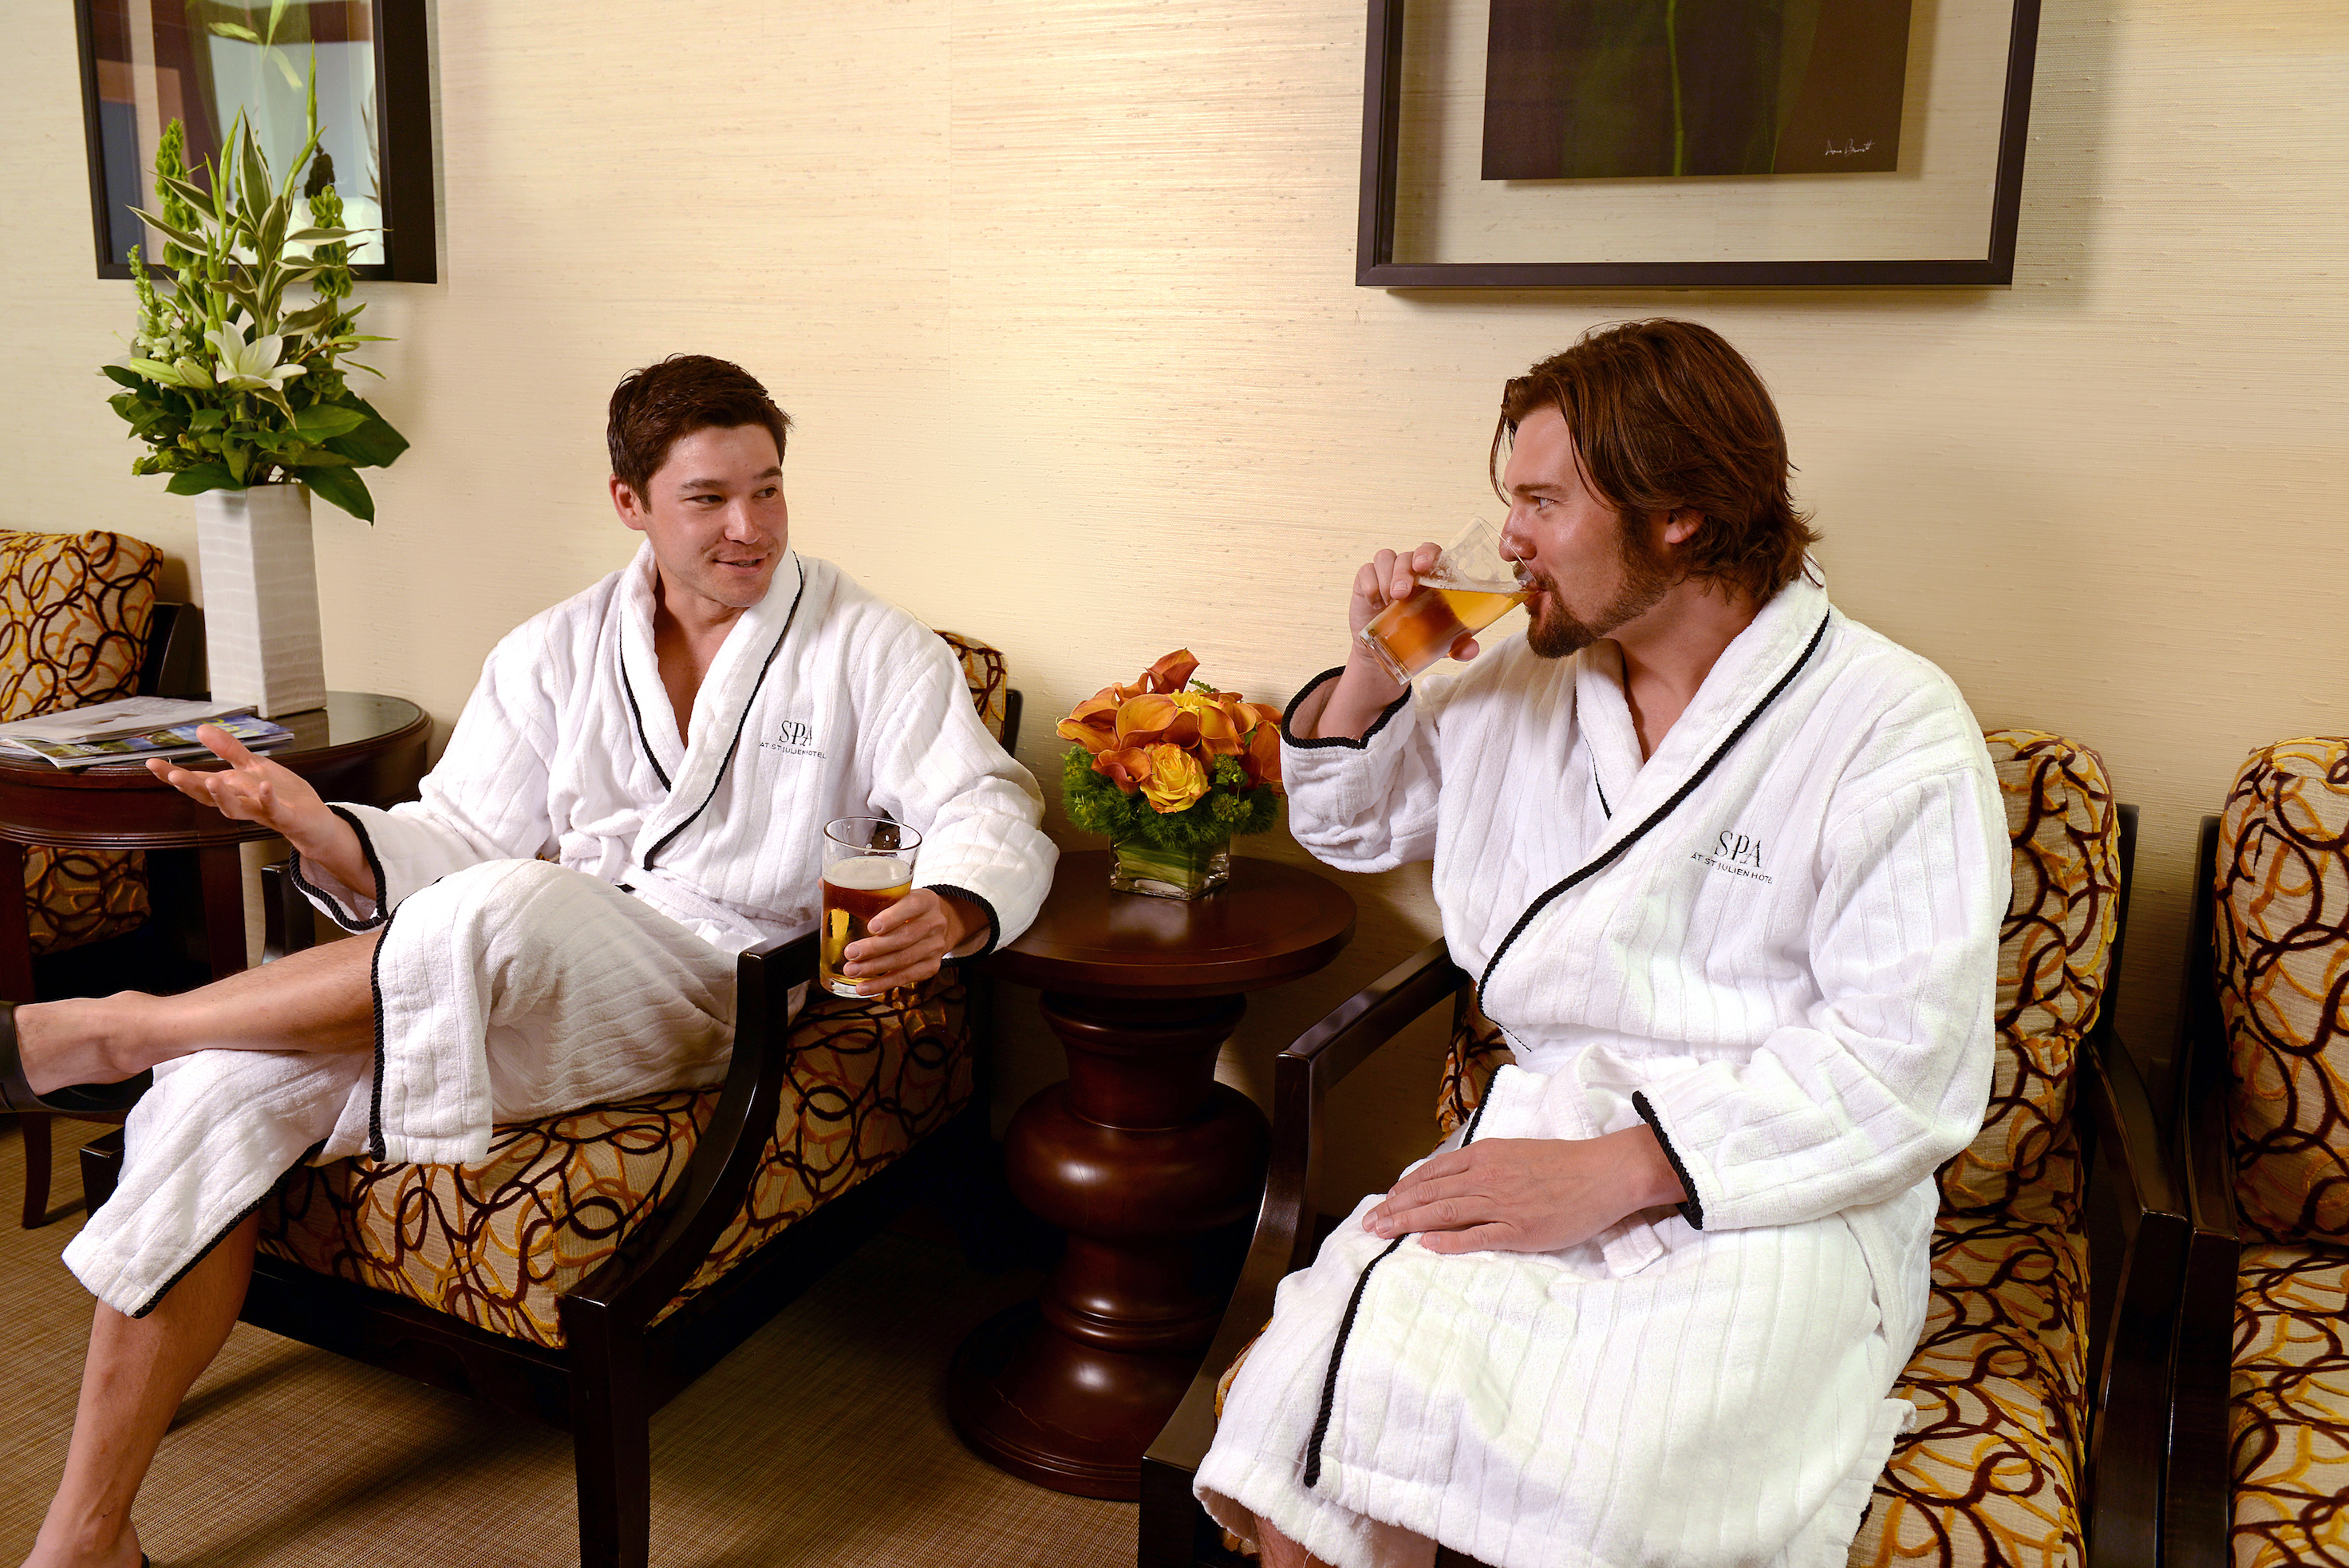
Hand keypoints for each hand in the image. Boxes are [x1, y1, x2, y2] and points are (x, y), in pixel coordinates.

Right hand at [147, 724, 332, 838]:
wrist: (313, 821)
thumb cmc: (281, 794)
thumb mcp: (254, 767)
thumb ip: (229, 750)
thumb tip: (201, 728)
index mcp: (231, 790)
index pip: (198, 782)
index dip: (174, 775)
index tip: (151, 763)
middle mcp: (241, 803)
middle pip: (210, 797)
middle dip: (191, 786)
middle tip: (174, 775)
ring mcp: (262, 811)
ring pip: (236, 808)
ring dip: (222, 796)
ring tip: (211, 780)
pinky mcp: (285, 817)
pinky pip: (274, 809)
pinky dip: (267, 798)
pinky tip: (263, 786)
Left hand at [842, 888, 981, 994]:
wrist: (936, 924)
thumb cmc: (905, 908)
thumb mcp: (894, 893)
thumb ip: (863, 890)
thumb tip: (823, 883)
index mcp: (924, 900)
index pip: (911, 906)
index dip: (892, 917)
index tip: (871, 926)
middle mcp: (934, 923)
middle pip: (905, 937)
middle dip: (875, 948)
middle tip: (851, 953)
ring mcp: (935, 946)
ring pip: (904, 959)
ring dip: (876, 968)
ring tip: (851, 971)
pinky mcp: (931, 966)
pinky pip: (906, 977)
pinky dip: (883, 983)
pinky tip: (864, 987)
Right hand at [1348, 541, 1483, 664]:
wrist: (1385, 651)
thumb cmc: (1417, 635)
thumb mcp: (1440, 642)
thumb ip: (1458, 645)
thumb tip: (1471, 651)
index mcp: (1430, 576)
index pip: (1431, 552)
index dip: (1427, 553)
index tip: (1423, 565)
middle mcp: (1409, 569)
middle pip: (1407, 556)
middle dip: (1403, 572)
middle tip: (1401, 595)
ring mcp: (1387, 573)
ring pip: (1385, 558)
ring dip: (1387, 578)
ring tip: (1389, 601)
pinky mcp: (1366, 580)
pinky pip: (1366, 571)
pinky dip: (1370, 585)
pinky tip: (1374, 602)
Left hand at [1363, 1129, 1686, 1254]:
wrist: (1604, 1172)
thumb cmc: (1564, 1164)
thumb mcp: (1516, 1153)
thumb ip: (1484, 1165)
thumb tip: (1453, 1179)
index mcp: (1486, 1156)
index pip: (1433, 1173)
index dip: (1404, 1188)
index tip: (1384, 1200)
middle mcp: (1487, 1177)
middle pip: (1430, 1193)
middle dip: (1395, 1208)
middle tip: (1369, 1223)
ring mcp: (1502, 1204)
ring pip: (1445, 1212)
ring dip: (1409, 1222)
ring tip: (1383, 1232)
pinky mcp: (1519, 1229)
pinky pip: (1477, 1236)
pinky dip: (1449, 1240)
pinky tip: (1426, 1244)